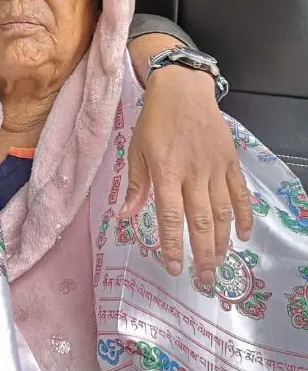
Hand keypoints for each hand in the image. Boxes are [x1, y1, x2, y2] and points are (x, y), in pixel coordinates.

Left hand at [121, 66, 252, 284]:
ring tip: (219, 265)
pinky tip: (243, 236)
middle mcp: (193, 173)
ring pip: (223, 213)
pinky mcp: (231, 161)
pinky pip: (240, 194)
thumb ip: (136, 186)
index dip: (172, 245)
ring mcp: (215, 168)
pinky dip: (244, 216)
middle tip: (204, 280)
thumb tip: (126, 217)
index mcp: (166, 171)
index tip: (173, 267)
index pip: (171, 217)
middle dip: (202, 254)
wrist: (183, 90)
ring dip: (222, 242)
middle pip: (201, 222)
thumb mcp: (136, 150)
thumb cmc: (154, 121)